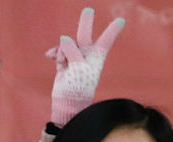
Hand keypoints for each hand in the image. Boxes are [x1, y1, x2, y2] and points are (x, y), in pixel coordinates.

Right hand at [46, 7, 124, 125]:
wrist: (67, 101)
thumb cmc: (78, 86)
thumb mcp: (77, 67)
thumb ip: (71, 50)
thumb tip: (64, 38)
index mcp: (96, 57)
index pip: (105, 40)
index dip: (112, 30)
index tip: (122, 20)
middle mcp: (87, 55)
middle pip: (85, 34)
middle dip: (86, 22)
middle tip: (89, 9)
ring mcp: (75, 58)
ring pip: (65, 44)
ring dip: (61, 52)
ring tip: (62, 65)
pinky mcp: (65, 62)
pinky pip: (58, 51)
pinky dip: (55, 54)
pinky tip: (50, 57)